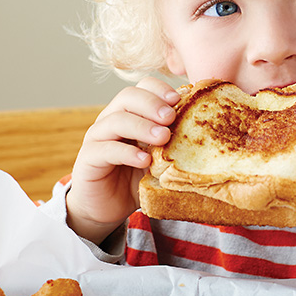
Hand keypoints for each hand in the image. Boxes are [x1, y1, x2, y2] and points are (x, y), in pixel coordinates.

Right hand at [65, 77, 180, 243]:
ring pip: (116, 120)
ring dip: (142, 126)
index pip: (142, 87)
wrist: (107, 207)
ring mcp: (97, 138)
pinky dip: (127, 152)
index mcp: (130, 113)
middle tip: (171, 117)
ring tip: (163, 138)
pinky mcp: (88, 159)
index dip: (159, 89)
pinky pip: (106, 149)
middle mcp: (111, 120)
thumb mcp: (160, 157)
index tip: (179, 99)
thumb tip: (208, 130)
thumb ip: (175, 142)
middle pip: (127, 97)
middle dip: (152, 103)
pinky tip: (144, 160)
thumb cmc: (137, 178)